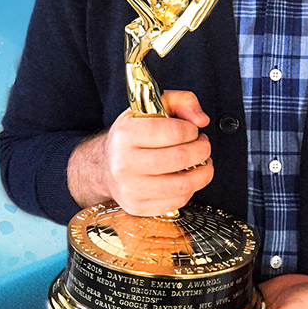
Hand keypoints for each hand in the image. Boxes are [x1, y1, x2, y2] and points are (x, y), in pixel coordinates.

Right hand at [103, 90, 212, 215]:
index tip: (193, 130)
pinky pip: (177, 201)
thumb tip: (201, 119)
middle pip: (180, 158)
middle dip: (202, 150)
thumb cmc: (132, 136)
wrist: (105, 166)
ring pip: (183, 185)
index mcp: (126, 134)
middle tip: (203, 145)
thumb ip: (181, 101)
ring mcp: (130, 188)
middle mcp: (124, 163)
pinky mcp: (138, 207)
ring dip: (203, 172)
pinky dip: (190, 189)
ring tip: (202, 162)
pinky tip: (186, 178)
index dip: (192, 130)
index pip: (174, 132)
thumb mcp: (151, 107)